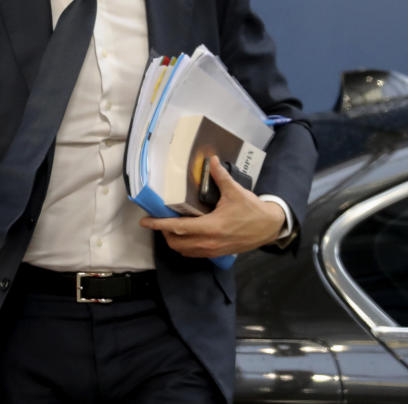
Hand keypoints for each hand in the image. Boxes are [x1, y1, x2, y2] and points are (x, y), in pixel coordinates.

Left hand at [139, 156, 284, 257]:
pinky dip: (184, 246)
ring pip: (183, 250)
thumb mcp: (236, 192)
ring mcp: (213, 250)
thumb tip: (211, 160)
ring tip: (170, 227)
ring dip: (173, 240)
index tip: (145, 222)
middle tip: (159, 220)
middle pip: (176, 242)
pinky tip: (185, 234)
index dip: (159, 225)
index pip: (178, 228)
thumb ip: (221, 176)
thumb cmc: (253, 210)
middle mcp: (209, 242)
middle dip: (163, 232)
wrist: (270, 228)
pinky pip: (193, 253)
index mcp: (211, 227)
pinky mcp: (217, 254)